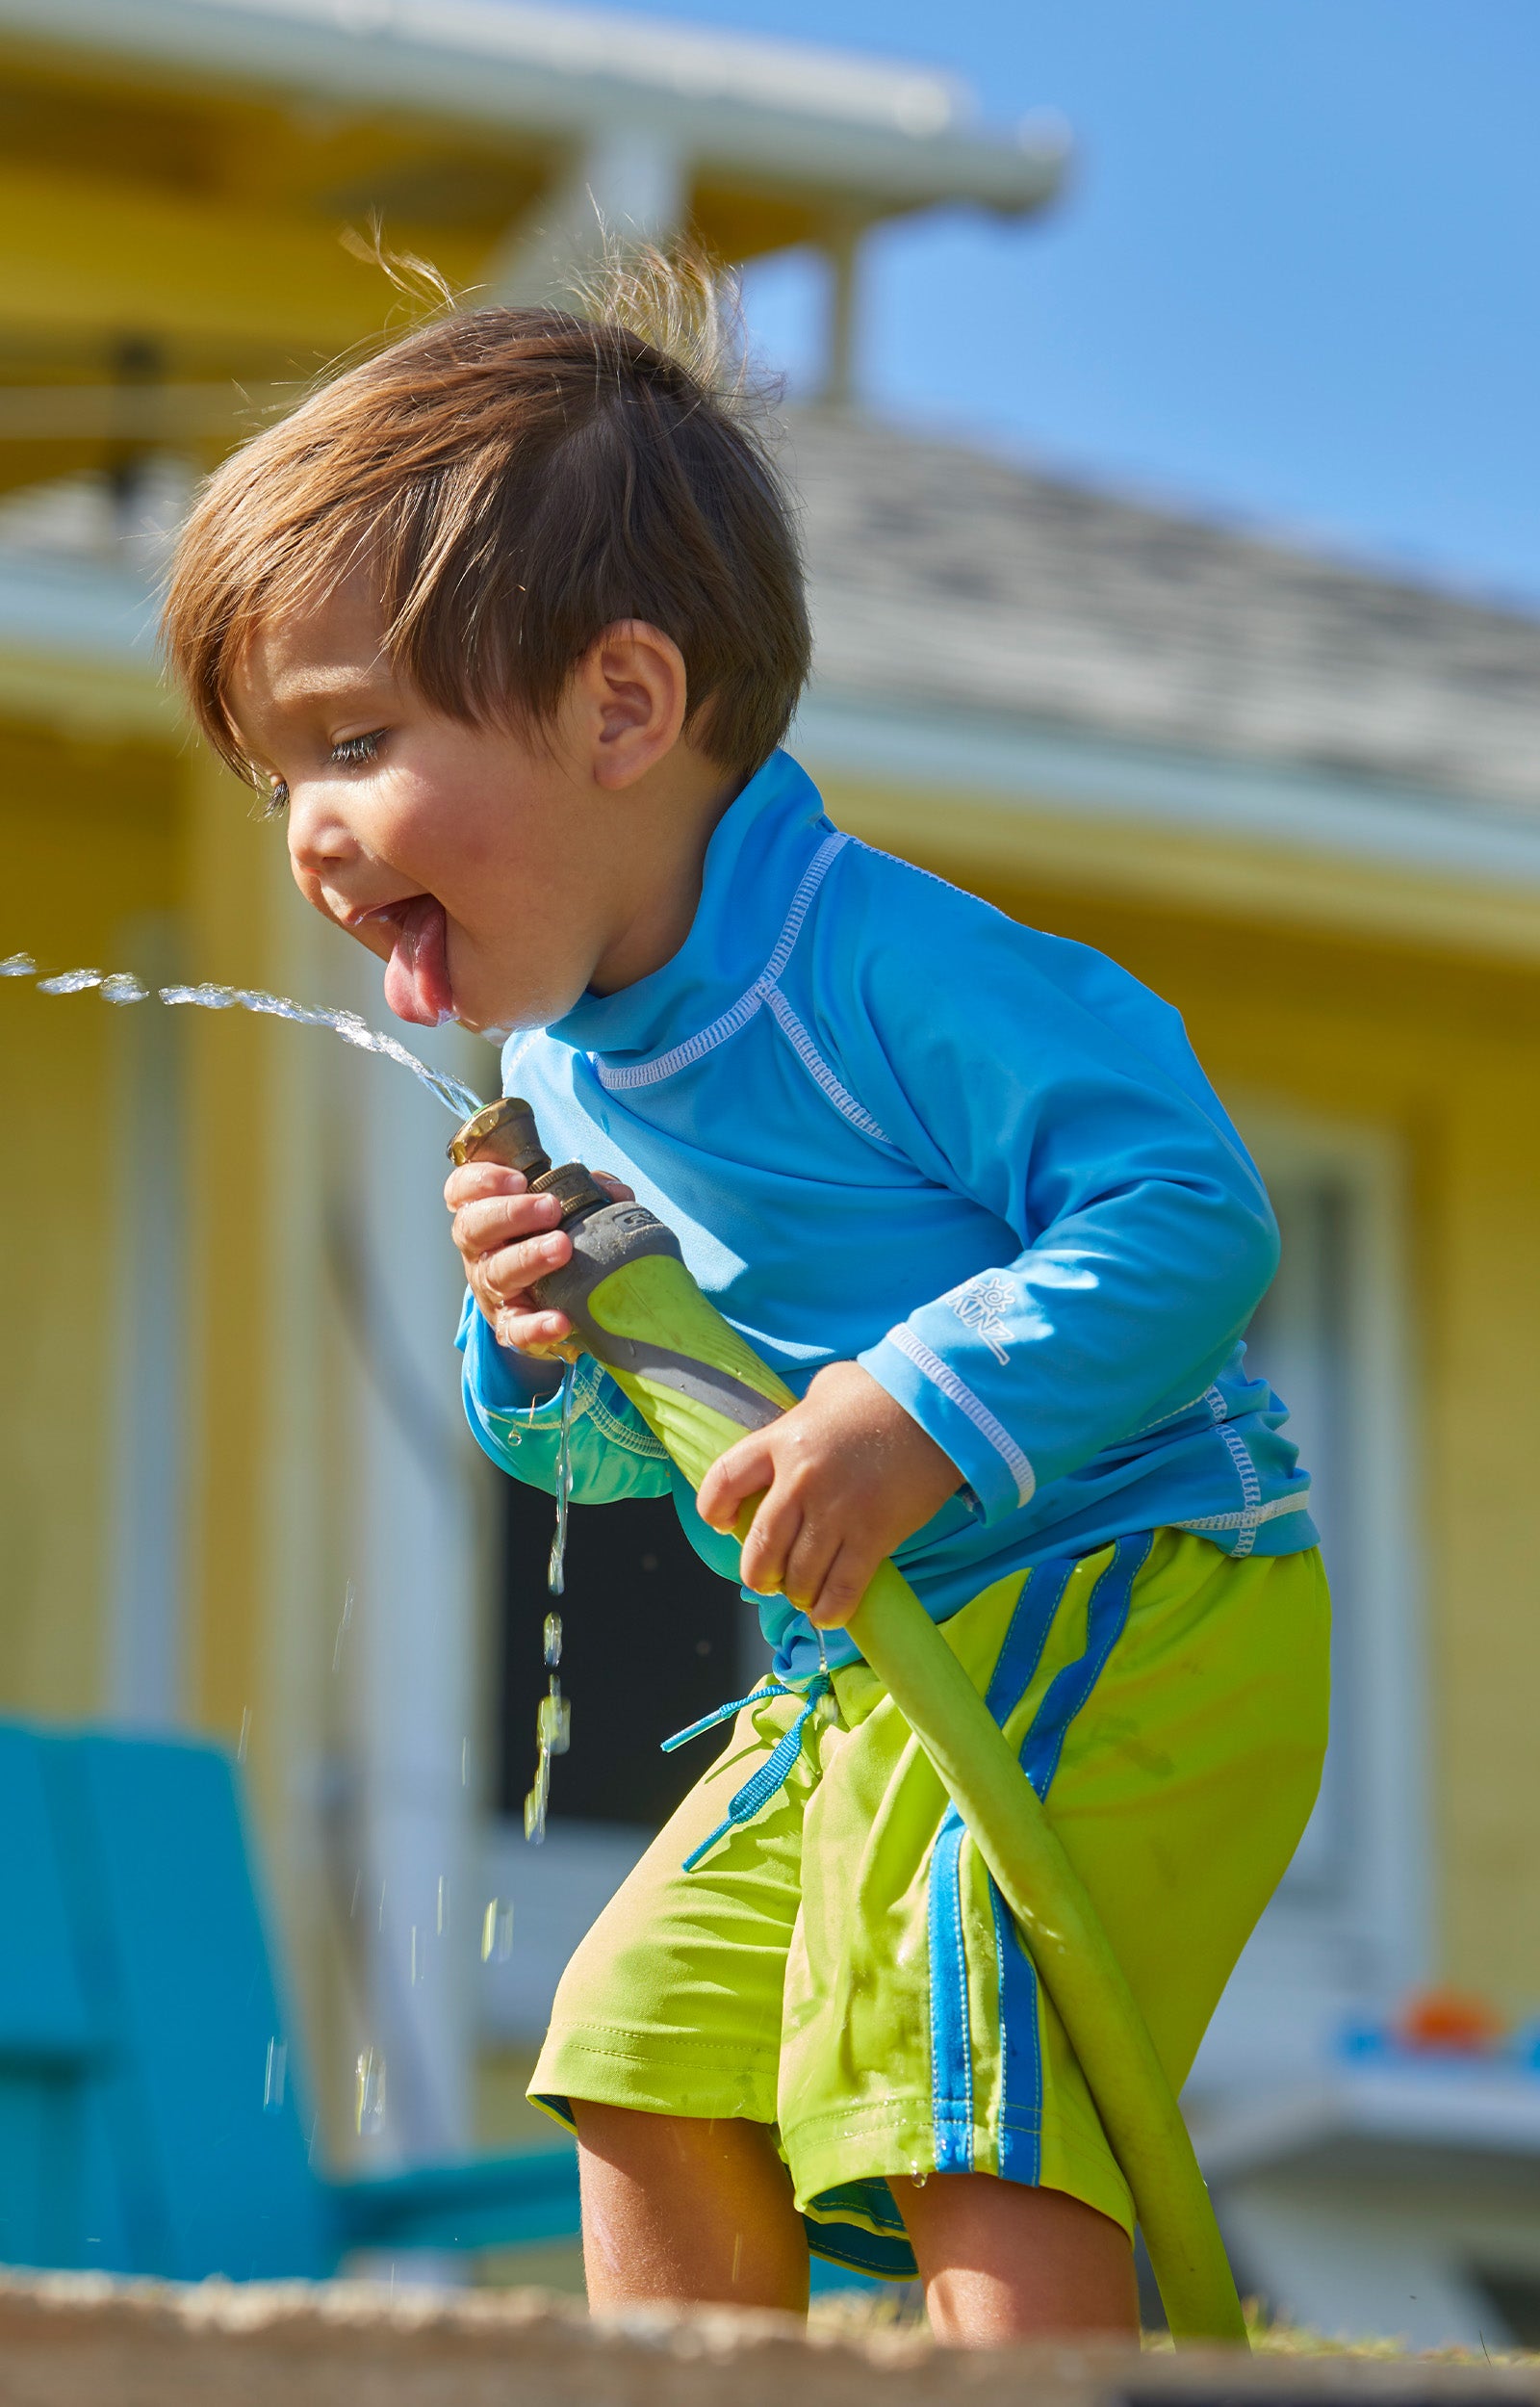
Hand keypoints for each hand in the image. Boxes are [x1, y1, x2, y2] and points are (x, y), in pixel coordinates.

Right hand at [444, 1160, 633, 1356]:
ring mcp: (490, 1288)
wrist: (545, 1300)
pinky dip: (536, 1326)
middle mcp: (480, 1249)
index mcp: (485, 1212)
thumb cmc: (547, 1239)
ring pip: (496, 1272)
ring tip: (561, 1247)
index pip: (463, 1189)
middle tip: (550, 1208)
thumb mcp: (558, 1208)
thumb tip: (615, 1192)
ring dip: (528, 1257)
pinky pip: (515, 1329)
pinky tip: (560, 1320)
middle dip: (511, 1213)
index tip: (519, 1179)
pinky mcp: (508, 1325)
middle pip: (473, 1227)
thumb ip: (584, 1192)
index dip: (483, 1179)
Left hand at [696, 1360, 962, 1627]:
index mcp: (780, 1441)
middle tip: (766, 1577)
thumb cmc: (883, 1392)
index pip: (723, 1482)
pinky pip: (842, 1588)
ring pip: (798, 1576)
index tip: (722, 1523)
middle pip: (759, 1547)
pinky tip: (828, 1613)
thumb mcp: (827, 1388)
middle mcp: (799, 1482)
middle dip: (757, 1572)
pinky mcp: (873, 1537)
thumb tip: (795, 1425)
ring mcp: (836, 1514)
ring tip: (803, 1592)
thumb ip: (800, 1413)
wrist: (940, 1407)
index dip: (714, 1509)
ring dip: (796, 1592)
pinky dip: (830, 1609)